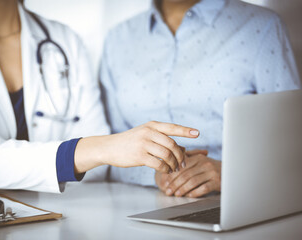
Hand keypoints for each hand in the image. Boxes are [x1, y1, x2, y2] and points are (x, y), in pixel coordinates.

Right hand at [74, 121, 198, 173]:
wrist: (110, 147)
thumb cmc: (130, 141)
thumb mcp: (145, 134)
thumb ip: (162, 139)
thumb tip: (183, 148)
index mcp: (152, 125)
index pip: (172, 127)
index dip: (186, 130)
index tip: (197, 133)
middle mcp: (148, 132)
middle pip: (172, 144)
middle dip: (180, 156)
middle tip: (182, 164)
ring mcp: (143, 144)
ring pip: (167, 155)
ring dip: (173, 164)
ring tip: (174, 169)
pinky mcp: (139, 156)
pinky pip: (158, 164)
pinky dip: (165, 169)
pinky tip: (166, 171)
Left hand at [155, 149, 220, 197]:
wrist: (231, 171)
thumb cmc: (211, 168)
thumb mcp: (200, 161)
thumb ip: (187, 161)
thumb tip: (171, 167)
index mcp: (198, 158)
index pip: (181, 167)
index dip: (172, 175)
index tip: (165, 183)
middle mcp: (205, 163)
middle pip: (186, 174)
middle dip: (175, 184)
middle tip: (168, 191)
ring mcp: (211, 172)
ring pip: (193, 181)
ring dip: (183, 189)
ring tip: (176, 195)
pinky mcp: (217, 181)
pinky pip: (203, 188)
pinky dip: (194, 192)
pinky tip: (188, 196)